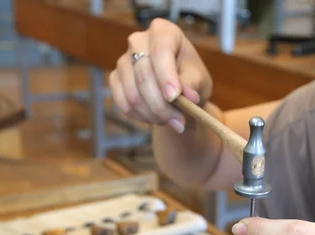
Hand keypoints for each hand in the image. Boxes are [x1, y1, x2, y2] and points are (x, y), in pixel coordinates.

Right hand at [109, 18, 212, 133]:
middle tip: (180, 122)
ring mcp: (123, 60)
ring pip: (133, 94)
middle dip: (162, 104)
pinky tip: (156, 118)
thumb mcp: (199, 79)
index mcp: (163, 31)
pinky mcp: (115, 78)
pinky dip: (141, 116)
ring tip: (171, 120)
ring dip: (153, 114)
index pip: (160, 50)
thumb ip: (193, 84)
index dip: (166, 76)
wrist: (178, 91)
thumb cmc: (191, 79)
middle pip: (144, 76)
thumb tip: (187, 96)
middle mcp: (138, 41)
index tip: (175, 97)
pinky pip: (124, 103)